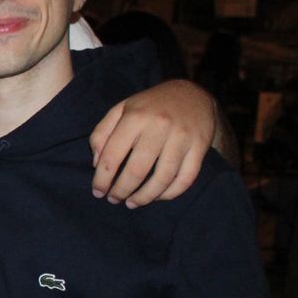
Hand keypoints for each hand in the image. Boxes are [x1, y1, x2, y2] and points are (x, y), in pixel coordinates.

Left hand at [89, 80, 214, 207]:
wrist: (192, 94)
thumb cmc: (149, 106)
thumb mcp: (121, 110)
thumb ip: (102, 133)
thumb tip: (97, 163)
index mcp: (136, 117)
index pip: (113, 155)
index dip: (102, 178)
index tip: (98, 192)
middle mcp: (160, 126)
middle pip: (137, 170)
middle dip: (122, 190)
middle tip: (114, 199)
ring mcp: (182, 138)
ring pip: (163, 178)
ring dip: (145, 197)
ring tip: (132, 203)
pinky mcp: (200, 147)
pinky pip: (186, 178)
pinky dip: (170, 193)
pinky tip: (157, 197)